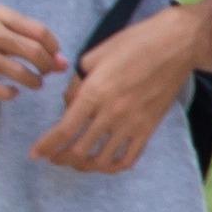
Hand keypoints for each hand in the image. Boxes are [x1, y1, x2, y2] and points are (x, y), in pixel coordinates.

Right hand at [0, 2, 66, 100]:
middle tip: (48, 74)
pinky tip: (11, 93)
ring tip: (34, 84)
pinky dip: (9, 93)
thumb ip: (16, 34)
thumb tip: (56, 57)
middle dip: (48, 67)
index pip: (39, 32)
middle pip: (33, 52)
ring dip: (33, 82)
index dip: (54, 48)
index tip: (55, 57)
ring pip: (17, 71)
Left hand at [36, 4, 202, 174]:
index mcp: (94, 93)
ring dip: (85, 166)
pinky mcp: (150, 127)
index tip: (35, 154)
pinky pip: (130, 157)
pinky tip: (104, 164)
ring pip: (103, 159)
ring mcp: (133, 123)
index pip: (64, 130)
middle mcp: (112, 113)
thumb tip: (68, 106)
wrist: (176, 45)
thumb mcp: (92, 57)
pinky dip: (113, 166)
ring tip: (75, 162)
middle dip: (61, 157)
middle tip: (52, 157)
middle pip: (80, 150)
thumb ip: (76, 85)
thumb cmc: (132, 44)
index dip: (46, 146)